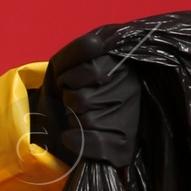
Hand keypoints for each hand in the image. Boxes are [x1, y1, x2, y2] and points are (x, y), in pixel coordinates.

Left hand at [30, 37, 141, 167]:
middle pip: (85, 100)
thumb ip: (78, 49)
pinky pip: (95, 144)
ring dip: (72, 119)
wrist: (56, 117)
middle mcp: (133, 92)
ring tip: (78, 115)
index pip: (93, 72)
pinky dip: (76, 141)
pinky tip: (71, 137)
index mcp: (124, 66)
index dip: (70, 79)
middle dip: (69, 101)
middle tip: (74, 101)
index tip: (68, 81)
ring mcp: (131, 120)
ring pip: (87, 121)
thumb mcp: (66, 62)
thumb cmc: (65, 87)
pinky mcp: (124, 147)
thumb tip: (97, 43)